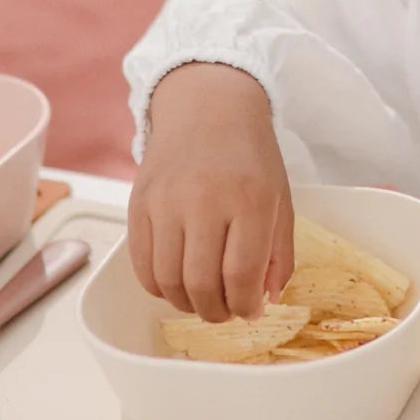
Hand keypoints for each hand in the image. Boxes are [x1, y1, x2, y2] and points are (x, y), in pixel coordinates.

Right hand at [128, 63, 294, 322]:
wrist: (207, 107)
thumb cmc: (249, 156)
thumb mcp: (280, 200)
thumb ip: (278, 254)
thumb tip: (264, 301)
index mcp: (249, 201)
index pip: (240, 275)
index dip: (245, 306)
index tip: (249, 310)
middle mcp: (203, 201)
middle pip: (200, 284)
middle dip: (215, 312)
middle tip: (224, 311)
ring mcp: (165, 202)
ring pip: (167, 281)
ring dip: (185, 303)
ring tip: (200, 299)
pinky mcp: (138, 203)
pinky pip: (141, 264)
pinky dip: (158, 286)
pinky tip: (176, 281)